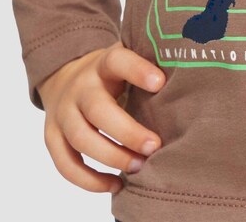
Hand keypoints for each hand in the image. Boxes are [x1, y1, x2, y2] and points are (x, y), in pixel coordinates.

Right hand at [38, 43, 165, 196]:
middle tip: (154, 145)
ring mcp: (62, 112)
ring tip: (139, 167)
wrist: (64, 76)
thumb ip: (149, 68)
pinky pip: (66, 164)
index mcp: (103, 64)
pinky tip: (116, 184)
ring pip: (81, 139)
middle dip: (127, 132)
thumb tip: (193, 84)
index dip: (137, 70)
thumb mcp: (126, 61)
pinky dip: (90, 180)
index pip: (117, 61)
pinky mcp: (52, 136)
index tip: (161, 82)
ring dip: (112, 157)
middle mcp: (80, 87)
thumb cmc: (110, 75)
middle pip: (98, 109)